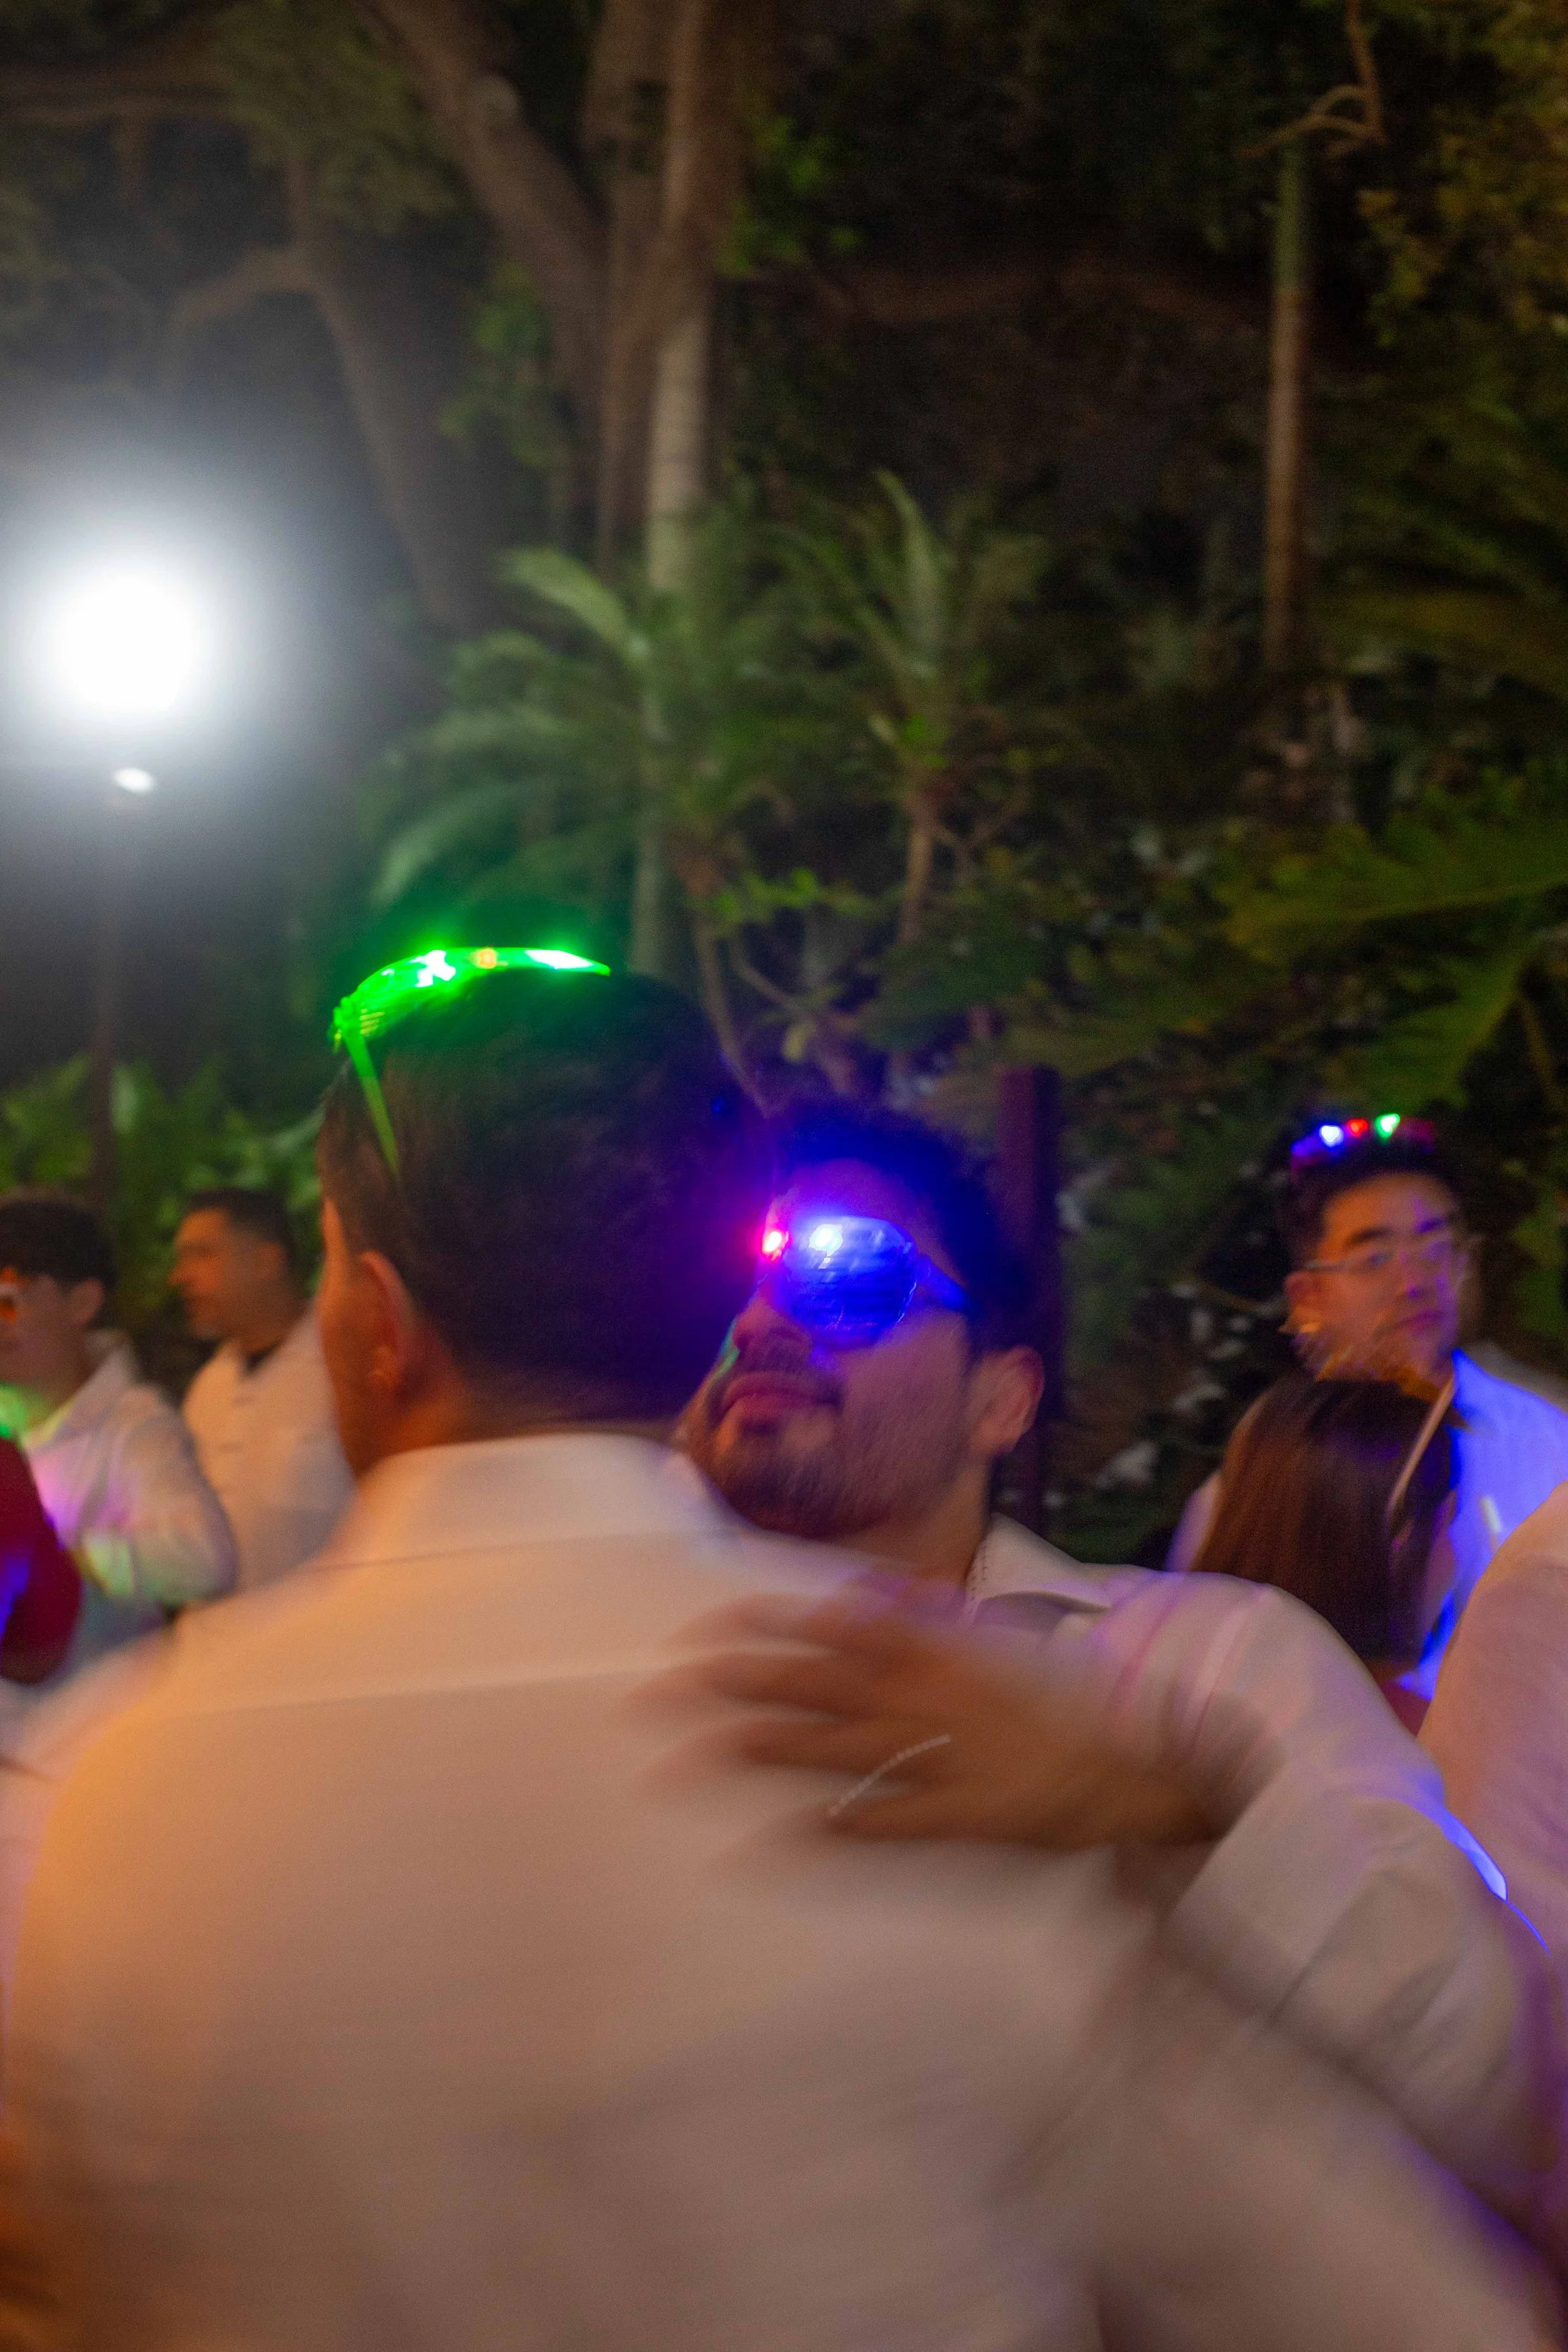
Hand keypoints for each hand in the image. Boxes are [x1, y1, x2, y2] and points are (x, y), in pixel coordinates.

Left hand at [656, 1589, 1212, 1849]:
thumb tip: (857, 1593)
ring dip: (761, 1750)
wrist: (1122, 1767)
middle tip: (663, 1692)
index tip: (708, 1627)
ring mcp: (934, 1758)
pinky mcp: (951, 1817)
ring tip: (699, 1755)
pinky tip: (773, 1843)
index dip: (768, 1626)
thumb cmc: (1047, 1709)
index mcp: (932, 1653)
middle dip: (735, 1684)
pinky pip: (878, 1824)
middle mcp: (922, 1698)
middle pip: (812, 1683)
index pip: (833, 1629)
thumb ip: (918, 1618)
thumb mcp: (983, 1646)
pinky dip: (826, 1832)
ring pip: (831, 1748)